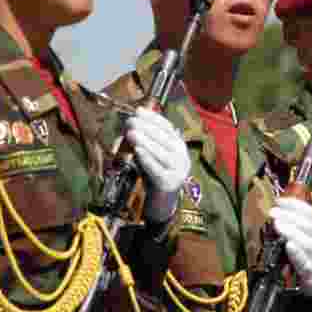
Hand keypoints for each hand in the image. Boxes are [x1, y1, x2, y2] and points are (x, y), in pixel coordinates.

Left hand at [125, 107, 190, 222]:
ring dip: (146, 142)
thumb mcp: (152, 154)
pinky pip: (157, 170)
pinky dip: (148, 160)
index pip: (167, 127)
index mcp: (178, 145)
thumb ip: (144, 140)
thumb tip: (129, 123)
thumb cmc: (155, 172)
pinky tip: (138, 152)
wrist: (163, 201)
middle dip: (146, 128)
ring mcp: (177, 170)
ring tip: (132, 133)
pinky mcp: (169, 183)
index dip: (153, 118)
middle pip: (165, 138)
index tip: (138, 111)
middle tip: (130, 121)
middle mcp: (181, 156)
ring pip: (162, 153)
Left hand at [270, 197, 311, 297]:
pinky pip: (305, 262)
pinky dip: (297, 254)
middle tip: (274, 212)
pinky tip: (289, 246)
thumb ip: (300, 223)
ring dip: (291, 232)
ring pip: (306, 242)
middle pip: (307, 225)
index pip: (309, 213)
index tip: (279, 201)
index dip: (294, 205)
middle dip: (289, 217)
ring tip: (277, 225)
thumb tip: (280, 209)